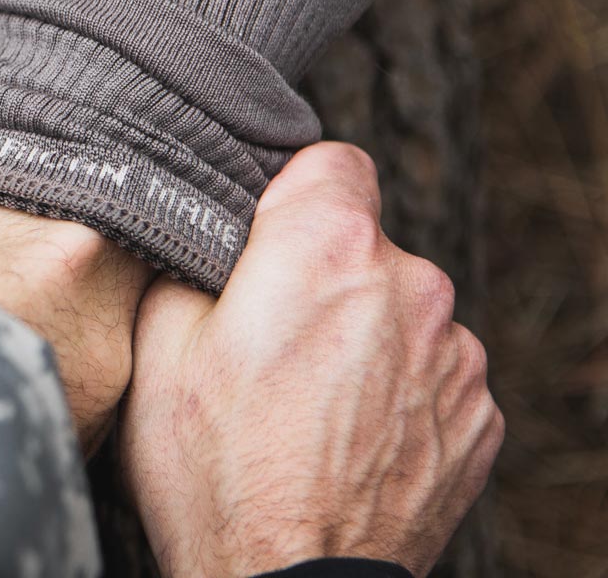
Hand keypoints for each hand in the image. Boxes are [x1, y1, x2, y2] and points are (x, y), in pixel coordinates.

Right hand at [120, 143, 502, 577]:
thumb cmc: (214, 472)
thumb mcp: (156, 346)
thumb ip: (184, 260)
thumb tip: (192, 231)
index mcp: (325, 249)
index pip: (331, 161)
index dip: (288, 195)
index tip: (258, 240)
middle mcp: (409, 285)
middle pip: (363, 244)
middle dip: (317, 277)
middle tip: (261, 341)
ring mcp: (453, 356)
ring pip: (399, 312)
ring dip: (361, 338)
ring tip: (302, 403)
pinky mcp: (478, 419)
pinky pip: (428, 377)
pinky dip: (392, 395)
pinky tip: (341, 439)